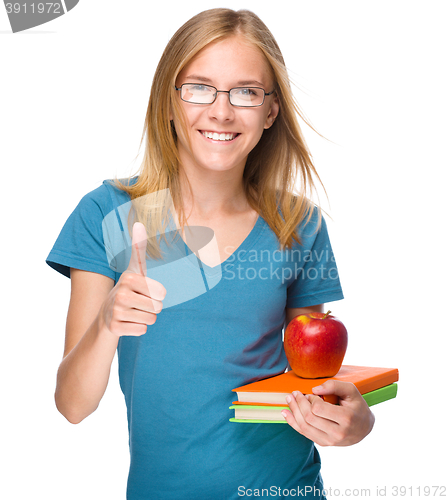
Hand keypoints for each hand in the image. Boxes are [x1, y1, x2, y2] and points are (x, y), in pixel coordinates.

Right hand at [99, 222, 166, 336]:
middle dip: (152, 308)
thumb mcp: (134, 269)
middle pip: (158, 307)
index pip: (162, 293)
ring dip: (145, 318)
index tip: (144, 291)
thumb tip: (138, 222)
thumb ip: (139, 247)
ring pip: (151, 320)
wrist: (106, 315)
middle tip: (139, 303)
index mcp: (129, 279)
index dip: (157, 294)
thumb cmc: (128, 289)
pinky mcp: (115, 328)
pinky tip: (128, 322)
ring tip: (133, 312)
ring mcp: (116, 312)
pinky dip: (138, 329)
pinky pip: (142, 331)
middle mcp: (120, 294)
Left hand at [281, 380, 374, 445]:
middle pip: (309, 418)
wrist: (365, 427)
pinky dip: (293, 423)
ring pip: (304, 427)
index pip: (318, 409)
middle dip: (298, 403)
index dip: (311, 399)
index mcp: (345, 418)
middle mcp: (338, 433)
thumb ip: (333, 386)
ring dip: (293, 412)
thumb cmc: (357, 406)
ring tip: (289, 400)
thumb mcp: (351, 390)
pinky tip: (287, 414)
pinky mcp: (324, 444)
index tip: (311, 393)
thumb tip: (314, 389)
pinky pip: (305, 434)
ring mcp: (330, 441)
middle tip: (294, 393)